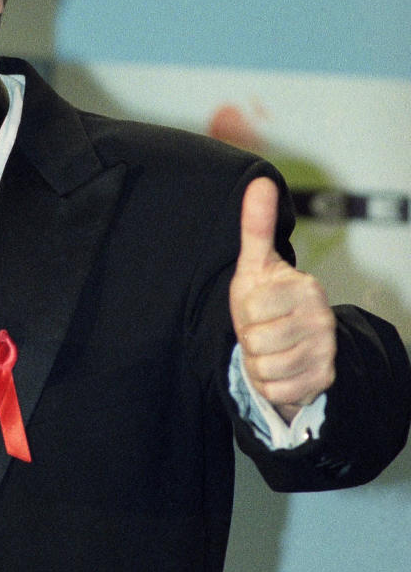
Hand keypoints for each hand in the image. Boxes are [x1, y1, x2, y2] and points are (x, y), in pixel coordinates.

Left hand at [229, 176, 335, 422]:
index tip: (258, 308)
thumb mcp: (255, 264)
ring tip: (269, 349)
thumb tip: (259, 181)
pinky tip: (279, 369)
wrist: (287, 344)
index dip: (245, 313)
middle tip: (262, 332)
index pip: (251, 309)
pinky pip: (277, 391)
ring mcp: (326, 350)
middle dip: (250, 340)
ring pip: (265, 368)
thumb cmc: (265, 300)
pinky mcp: (323, 379)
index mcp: (305, 287)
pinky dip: (269, 385)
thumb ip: (255, 225)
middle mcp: (322, 317)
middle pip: (257, 341)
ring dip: (258, 364)